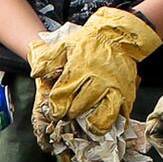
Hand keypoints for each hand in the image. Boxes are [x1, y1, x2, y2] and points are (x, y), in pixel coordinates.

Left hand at [29, 7, 160, 150]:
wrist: (118, 35)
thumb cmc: (89, 41)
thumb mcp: (64, 45)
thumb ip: (48, 60)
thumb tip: (36, 74)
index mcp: (79, 70)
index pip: (63, 95)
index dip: (56, 107)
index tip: (53, 112)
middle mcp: (97, 81)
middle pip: (80, 107)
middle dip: (70, 115)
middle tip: (67, 118)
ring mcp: (114, 89)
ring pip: (103, 115)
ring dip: (92, 124)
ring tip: (87, 126)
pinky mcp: (126, 93)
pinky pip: (121, 114)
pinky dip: (113, 122)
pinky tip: (106, 125)